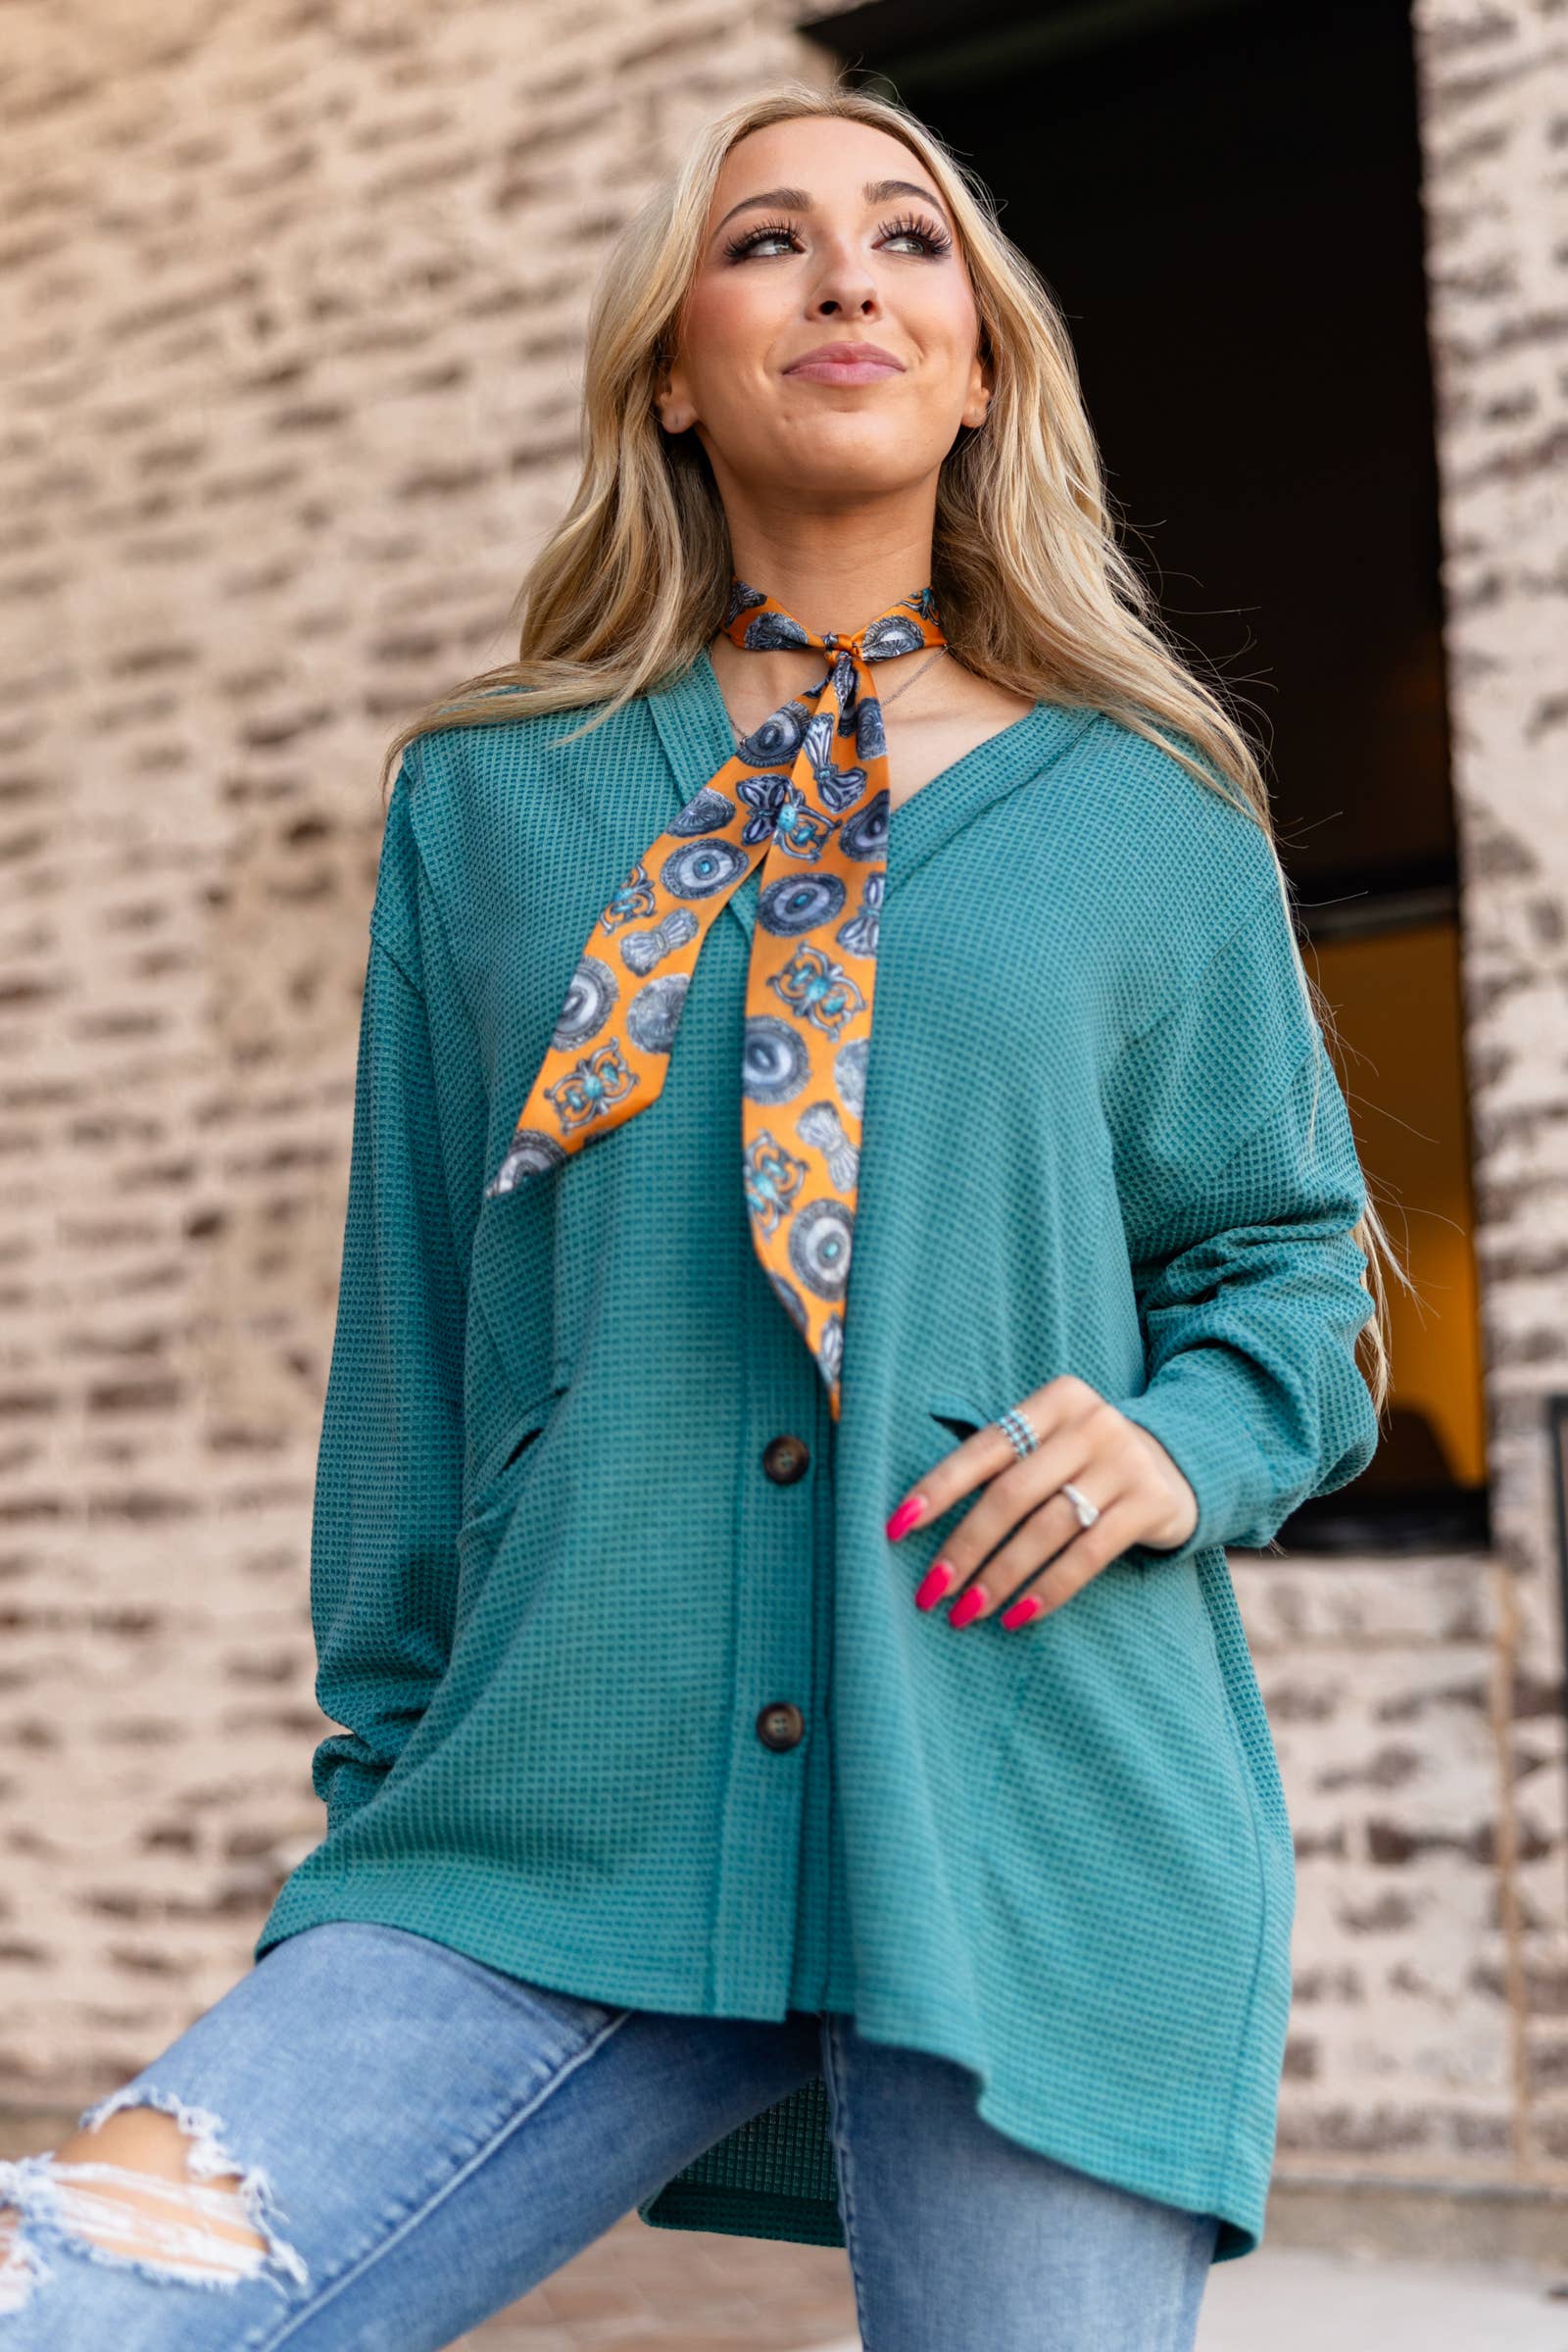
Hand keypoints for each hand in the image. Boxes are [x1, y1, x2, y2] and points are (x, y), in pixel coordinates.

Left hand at [883, 1375, 1198, 1631]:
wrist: (1179, 1464)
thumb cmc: (1085, 1461)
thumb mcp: (1050, 1443)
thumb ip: (1003, 1465)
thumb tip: (916, 1519)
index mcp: (1054, 1401)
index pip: (983, 1449)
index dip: (937, 1489)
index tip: (896, 1528)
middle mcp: (1090, 1423)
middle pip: (1011, 1494)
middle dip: (964, 1547)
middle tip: (931, 1592)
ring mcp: (1124, 1462)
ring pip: (1047, 1528)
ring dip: (1001, 1576)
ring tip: (967, 1612)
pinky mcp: (1150, 1503)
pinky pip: (1089, 1554)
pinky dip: (1049, 1588)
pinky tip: (1020, 1615)